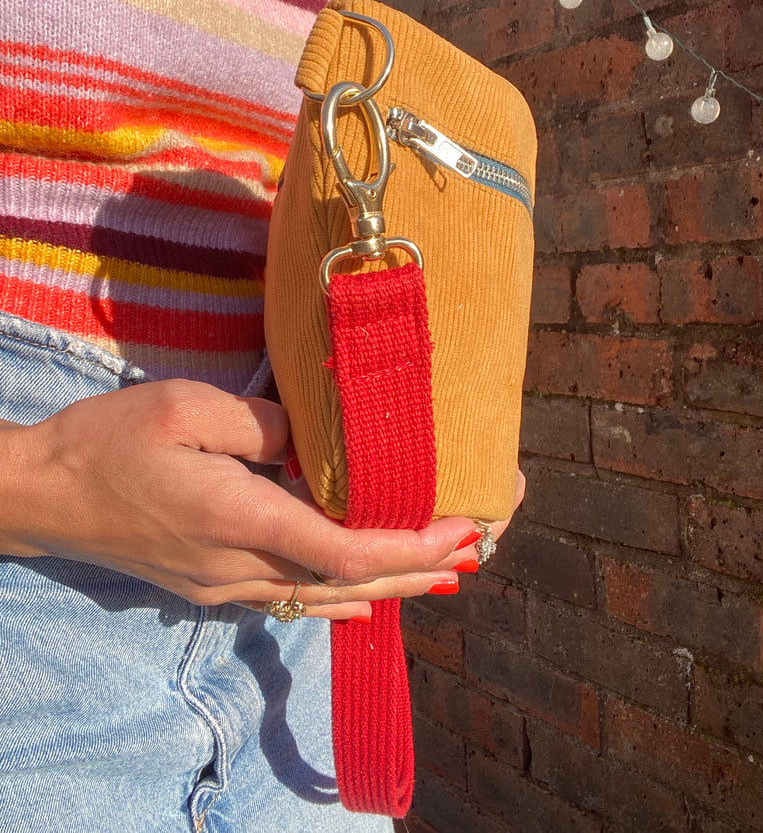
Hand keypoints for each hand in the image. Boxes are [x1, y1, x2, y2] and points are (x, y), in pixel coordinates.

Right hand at [0, 380, 521, 619]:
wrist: (42, 494)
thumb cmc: (110, 442)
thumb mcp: (188, 408)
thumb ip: (265, 425)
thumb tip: (310, 443)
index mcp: (242, 520)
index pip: (348, 550)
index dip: (412, 547)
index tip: (461, 531)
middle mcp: (240, 567)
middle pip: (347, 584)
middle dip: (416, 570)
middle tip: (473, 552)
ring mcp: (222, 586)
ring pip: (322, 597)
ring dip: (385, 585)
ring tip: (438, 572)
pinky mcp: (208, 586)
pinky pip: (288, 599)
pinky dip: (336, 597)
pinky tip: (362, 601)